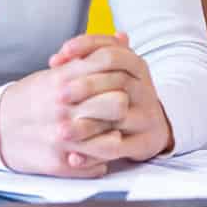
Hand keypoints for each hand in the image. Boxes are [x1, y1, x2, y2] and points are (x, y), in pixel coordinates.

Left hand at [50, 34, 173, 164]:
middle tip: (59, 94)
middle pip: (117, 80)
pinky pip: (119, 148)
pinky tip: (73, 157)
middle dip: (86, 86)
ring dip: (87, 124)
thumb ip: (82, 63)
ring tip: (61, 130)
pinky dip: (94, 153)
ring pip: (118, 116)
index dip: (83, 50)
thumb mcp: (107, 73)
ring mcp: (147, 115)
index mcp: (135, 65)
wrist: (150, 125)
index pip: (111, 50)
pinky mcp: (144, 142)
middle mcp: (144, 88)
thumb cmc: (118, 93)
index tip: (58, 58)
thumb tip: (56, 61)